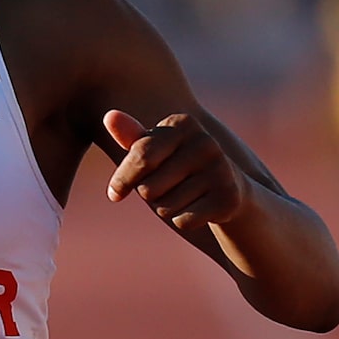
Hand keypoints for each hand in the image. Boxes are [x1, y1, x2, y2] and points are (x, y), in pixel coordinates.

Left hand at [104, 109, 247, 233]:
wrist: (229, 190)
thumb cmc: (180, 170)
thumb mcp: (156, 153)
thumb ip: (133, 138)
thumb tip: (109, 116)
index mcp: (182, 123)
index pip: (139, 157)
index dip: (122, 181)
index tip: (114, 194)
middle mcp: (205, 142)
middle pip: (148, 188)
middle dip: (151, 196)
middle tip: (170, 188)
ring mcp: (220, 169)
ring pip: (165, 208)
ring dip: (168, 209)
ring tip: (187, 196)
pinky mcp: (228, 197)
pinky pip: (182, 221)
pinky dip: (184, 222)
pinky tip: (199, 209)